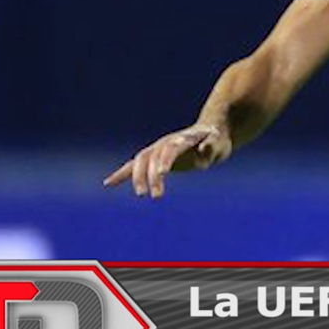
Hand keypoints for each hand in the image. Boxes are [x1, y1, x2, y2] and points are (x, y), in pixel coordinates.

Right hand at [103, 123, 231, 198]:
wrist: (210, 132)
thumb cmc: (217, 140)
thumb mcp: (219, 143)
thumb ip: (212, 147)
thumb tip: (204, 151)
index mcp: (181, 139)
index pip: (170, 149)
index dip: (165, 160)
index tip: (162, 174)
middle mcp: (165, 143)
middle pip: (151, 156)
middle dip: (149, 174)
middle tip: (154, 195)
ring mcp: (158, 149)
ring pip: (140, 161)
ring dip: (137, 177)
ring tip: (141, 194)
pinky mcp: (154, 158)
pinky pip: (135, 165)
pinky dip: (122, 173)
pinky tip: (108, 183)